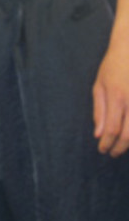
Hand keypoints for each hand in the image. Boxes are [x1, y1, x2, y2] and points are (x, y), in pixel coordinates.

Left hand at [93, 32, 128, 156]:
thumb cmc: (113, 67)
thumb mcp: (99, 85)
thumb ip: (99, 110)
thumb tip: (98, 134)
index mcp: (116, 96)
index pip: (112, 129)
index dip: (107, 144)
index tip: (103, 150)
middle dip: (119, 148)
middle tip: (112, 153)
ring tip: (121, 147)